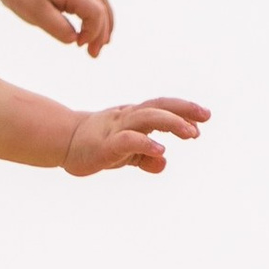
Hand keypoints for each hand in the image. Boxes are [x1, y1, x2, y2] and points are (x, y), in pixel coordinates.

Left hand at [3, 0, 114, 57]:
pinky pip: (94, 1)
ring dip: (104, 25)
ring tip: (101, 45)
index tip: (78, 45)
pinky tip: (95, 30)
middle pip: (102, 9)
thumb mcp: (36, 15)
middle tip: (93, 55)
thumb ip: (57, 28)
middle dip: (100, 34)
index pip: (95, 12)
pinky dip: (99, 16)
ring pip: (102, 3)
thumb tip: (74, 40)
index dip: (93, 32)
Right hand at [63, 97, 208, 177]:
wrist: (63, 143)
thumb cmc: (96, 145)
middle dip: (183, 110)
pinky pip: (128, 140)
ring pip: (147, 118)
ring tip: (191, 133)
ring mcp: (116, 129)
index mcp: (134, 117)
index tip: (204, 117)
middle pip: (159, 107)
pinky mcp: (105, 145)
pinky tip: (160, 148)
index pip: (162, 107)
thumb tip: (162, 162)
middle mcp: (128, 117)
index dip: (184, 109)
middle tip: (205, 117)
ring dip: (171, 123)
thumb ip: (145, 157)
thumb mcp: (125, 154)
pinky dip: (145, 142)